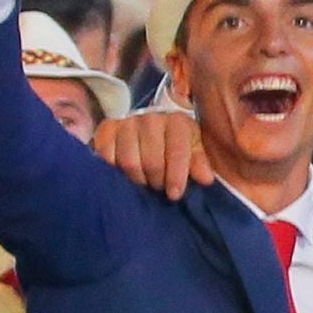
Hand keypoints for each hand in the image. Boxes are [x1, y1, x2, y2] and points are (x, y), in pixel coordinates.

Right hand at [92, 105, 212, 198]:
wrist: (149, 131)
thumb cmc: (175, 145)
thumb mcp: (193, 152)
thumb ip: (199, 163)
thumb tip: (205, 178)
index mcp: (177, 122)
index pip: (177, 152)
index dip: (176, 177)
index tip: (175, 194)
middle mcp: (151, 118)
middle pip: (152, 161)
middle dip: (156, 180)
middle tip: (158, 186)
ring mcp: (127, 121)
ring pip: (129, 162)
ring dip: (137, 178)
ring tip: (143, 181)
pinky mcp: (107, 128)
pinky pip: (107, 156)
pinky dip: (115, 169)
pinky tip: (124, 174)